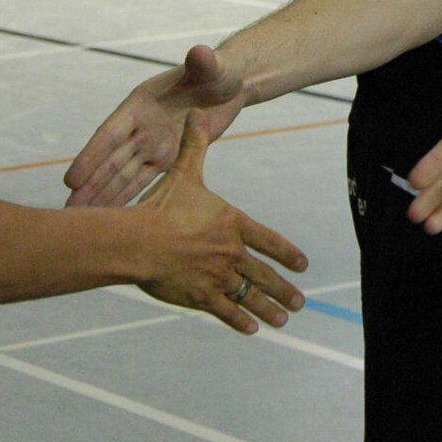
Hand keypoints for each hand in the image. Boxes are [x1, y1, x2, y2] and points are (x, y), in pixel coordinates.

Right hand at [64, 44, 243, 207]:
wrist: (232, 85)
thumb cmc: (219, 71)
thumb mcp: (213, 67)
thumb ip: (203, 63)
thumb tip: (200, 51)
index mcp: (140, 104)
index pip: (111, 133)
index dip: (92, 156)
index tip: (72, 179)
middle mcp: (140, 126)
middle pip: (111, 159)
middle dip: (91, 184)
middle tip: (68, 209)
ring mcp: (152, 143)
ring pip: (124, 174)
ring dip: (104, 195)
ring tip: (80, 218)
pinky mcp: (169, 157)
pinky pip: (145, 180)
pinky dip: (129, 196)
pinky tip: (115, 216)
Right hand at [132, 114, 307, 333]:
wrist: (138, 241)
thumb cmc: (161, 206)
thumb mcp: (185, 173)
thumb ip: (195, 146)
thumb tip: (197, 112)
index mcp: (233, 224)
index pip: (268, 240)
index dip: (286, 253)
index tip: (302, 265)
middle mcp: (231, 252)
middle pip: (264, 274)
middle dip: (284, 289)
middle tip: (300, 303)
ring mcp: (217, 275)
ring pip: (250, 295)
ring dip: (270, 308)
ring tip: (285, 318)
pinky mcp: (199, 295)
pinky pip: (225, 310)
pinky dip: (240, 320)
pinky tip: (252, 328)